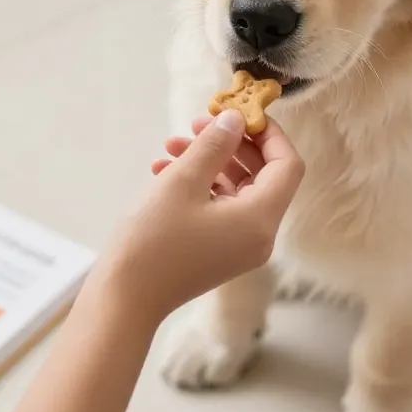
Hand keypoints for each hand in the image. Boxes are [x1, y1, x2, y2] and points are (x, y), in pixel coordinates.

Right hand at [98, 110, 304, 323]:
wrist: (123, 299)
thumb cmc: (153, 240)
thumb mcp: (183, 181)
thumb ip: (215, 145)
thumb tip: (237, 119)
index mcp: (261, 219)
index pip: (288, 165)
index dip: (269, 134)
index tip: (239, 112)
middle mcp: (258, 235)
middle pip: (264, 175)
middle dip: (232, 144)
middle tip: (199, 123)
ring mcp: (238, 246)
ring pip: (237, 189)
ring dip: (209, 161)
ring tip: (172, 144)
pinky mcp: (218, 251)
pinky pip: (220, 207)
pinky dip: (199, 185)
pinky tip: (163, 169)